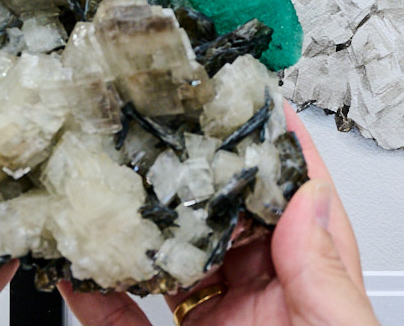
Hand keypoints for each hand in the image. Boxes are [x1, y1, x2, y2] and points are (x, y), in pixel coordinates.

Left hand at [0, 8, 15, 325]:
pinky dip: (46, 167)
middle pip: (8, 87)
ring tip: (31, 112)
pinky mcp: (15, 211)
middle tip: (26, 66)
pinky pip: (48, 180)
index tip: (8, 21)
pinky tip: (40, 153)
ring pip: (35, 129)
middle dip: (18, 74)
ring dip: (34, 120)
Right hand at [61, 103, 379, 325]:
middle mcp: (262, 300)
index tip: (248, 100)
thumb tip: (312, 200)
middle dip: (191, 173)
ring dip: (138, 228)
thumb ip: (325, 279)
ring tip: (111, 186)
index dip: (275, 145)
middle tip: (159, 128)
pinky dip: (100, 299)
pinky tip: (79, 274)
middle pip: (221, 218)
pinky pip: (126, 323)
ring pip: (168, 263)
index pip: (294, 199)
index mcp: (309, 287)